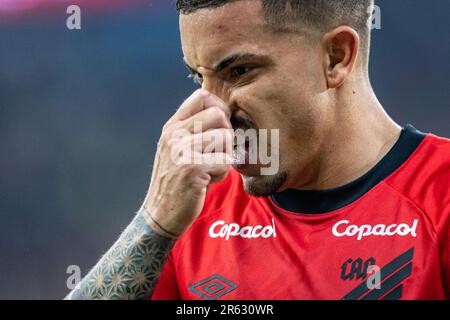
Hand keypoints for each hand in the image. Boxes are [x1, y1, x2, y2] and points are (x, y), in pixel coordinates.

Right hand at [142, 90, 232, 237]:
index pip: (202, 96)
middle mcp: (174, 134)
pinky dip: (221, 174)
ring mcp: (181, 149)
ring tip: (209, 169)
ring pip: (226, 137)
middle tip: (216, 154)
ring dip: (224, 157)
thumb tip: (225, 114)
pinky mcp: (192, 167)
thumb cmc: (177, 181)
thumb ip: (195, 130)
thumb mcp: (178, 149)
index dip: (219, 108)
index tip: (220, 128)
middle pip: (219, 115)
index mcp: (172, 127)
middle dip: (226, 136)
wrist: (160, 213)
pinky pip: (226, 162)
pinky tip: (206, 181)